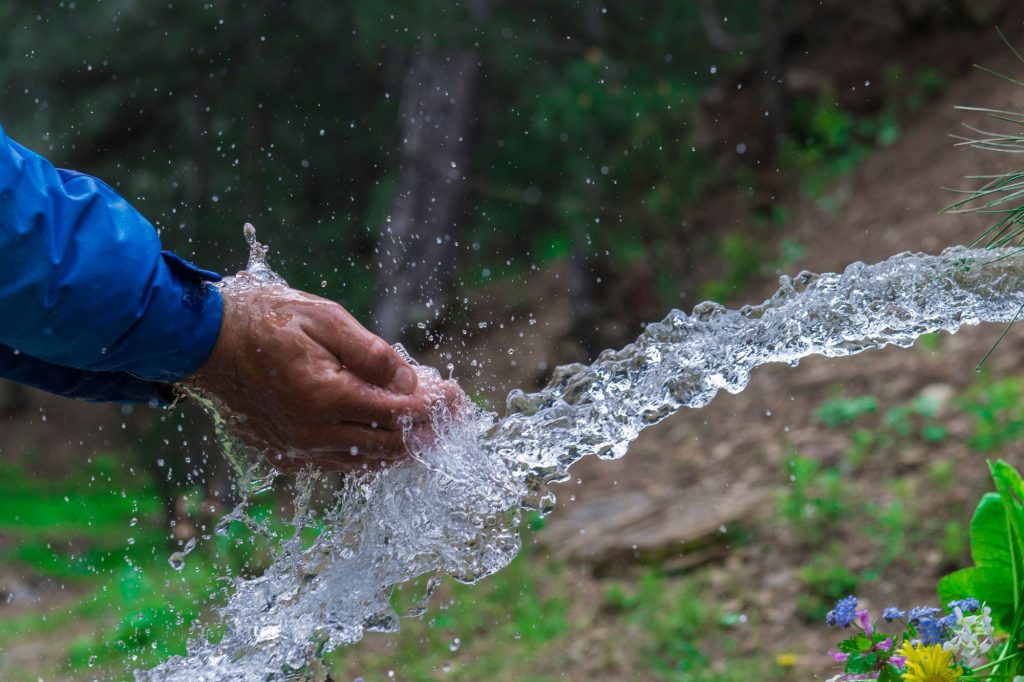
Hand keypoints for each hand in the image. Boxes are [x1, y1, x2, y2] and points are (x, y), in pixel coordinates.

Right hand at [183, 277, 459, 472]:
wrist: (202, 342)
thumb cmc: (263, 320)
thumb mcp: (324, 318)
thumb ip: (371, 353)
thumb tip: (410, 382)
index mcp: (324, 397)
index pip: (398, 413)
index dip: (434, 408)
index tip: (458, 397)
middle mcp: (312, 434)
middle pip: (389, 445)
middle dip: (429, 433)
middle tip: (457, 418)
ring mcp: (297, 450)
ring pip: (367, 461)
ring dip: (405, 449)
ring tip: (434, 432)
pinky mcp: (286, 455)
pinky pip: (341, 464)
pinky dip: (372, 454)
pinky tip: (390, 441)